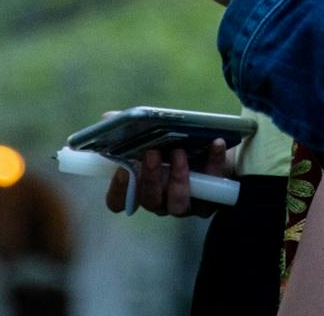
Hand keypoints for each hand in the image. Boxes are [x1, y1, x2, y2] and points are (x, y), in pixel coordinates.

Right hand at [106, 140, 230, 217]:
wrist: (212, 148)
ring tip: (179, 152)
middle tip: (152, 152)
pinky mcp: (210, 201)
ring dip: (178, 177)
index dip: (118, 189)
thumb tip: (108, 118)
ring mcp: (185, 205)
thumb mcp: (154, 133)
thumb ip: (131, 129)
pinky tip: (215, 143)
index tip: (122, 169)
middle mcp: (160, 201)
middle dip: (150, 177)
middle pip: (149, 200)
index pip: (119, 201)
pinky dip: (214, 163)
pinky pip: (212, 187)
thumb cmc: (175, 144)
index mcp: (140, 188)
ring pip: (177, 203)